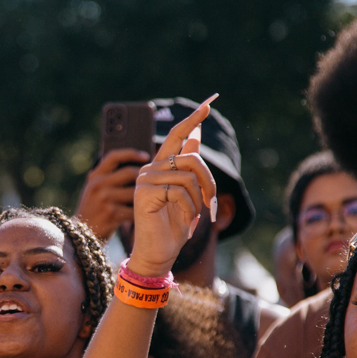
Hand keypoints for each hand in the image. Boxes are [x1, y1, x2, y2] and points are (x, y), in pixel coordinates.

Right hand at [75, 148, 148, 240]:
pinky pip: (135, 209)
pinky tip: (149, 213)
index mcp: (95, 177)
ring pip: (135, 191)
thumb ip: (110, 178)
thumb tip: (139, 167)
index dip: (131, 153)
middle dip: (146, 176)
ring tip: (156, 196)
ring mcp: (104, 199)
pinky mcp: (111, 214)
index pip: (114, 157)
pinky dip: (144, 210)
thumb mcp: (95, 192)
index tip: (145, 156)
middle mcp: (98, 185)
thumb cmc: (95, 213)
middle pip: (129, 172)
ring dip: (147, 194)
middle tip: (158, 180)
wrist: (82, 238)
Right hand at [128, 96, 218, 276]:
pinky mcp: (144, 193)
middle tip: (211, 203)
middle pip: (190, 156)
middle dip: (208, 179)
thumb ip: (188, 167)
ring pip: (189, 175)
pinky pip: (181, 191)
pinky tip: (186, 222)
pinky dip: (191, 209)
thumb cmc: (172, 228)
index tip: (209, 103)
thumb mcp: (187, 196)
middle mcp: (150, 169)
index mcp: (160, 167)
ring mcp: (145, 180)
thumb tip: (195, 136)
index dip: (193, 120)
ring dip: (200, 199)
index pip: (177, 135)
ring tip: (195, 217)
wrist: (157, 254)